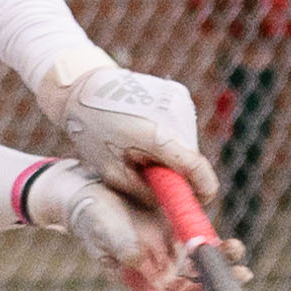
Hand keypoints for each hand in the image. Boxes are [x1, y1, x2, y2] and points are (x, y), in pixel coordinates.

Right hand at [26, 162, 245, 290]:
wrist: (92, 193)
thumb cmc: (92, 213)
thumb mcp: (102, 226)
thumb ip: (120, 244)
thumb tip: (139, 261)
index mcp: (138, 282)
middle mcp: (157, 276)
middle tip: (241, 277)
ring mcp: (169, 259)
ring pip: (203, 277)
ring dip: (224, 273)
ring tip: (238, 255)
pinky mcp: (178, 240)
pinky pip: (204, 253)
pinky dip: (220, 251)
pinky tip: (230, 244)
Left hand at [41, 64, 217, 204]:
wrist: (86, 88)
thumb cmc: (93, 131)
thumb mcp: (111, 171)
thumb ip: (143, 192)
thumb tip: (166, 203)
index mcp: (157, 135)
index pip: (196, 168)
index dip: (203, 189)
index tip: (201, 202)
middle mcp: (174, 114)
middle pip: (191, 156)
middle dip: (177, 171)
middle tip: (149, 173)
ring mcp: (178, 100)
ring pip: (187, 141)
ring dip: (172, 151)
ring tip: (140, 146)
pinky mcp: (178, 92)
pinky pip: (182, 125)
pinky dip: (170, 134)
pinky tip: (145, 129)